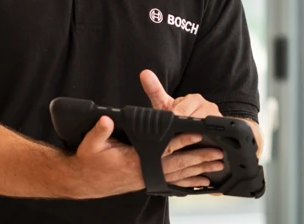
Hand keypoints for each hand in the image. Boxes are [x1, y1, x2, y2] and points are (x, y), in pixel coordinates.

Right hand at [67, 115, 225, 197]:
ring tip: (217, 165)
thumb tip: (106, 120)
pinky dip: (189, 182)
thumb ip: (100, 131)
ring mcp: (149, 178)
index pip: (164, 147)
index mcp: (136, 160)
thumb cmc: (90, 162)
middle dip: (199, 157)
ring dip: (199, 169)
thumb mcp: (90, 144)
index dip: (181, 140)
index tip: (197, 133)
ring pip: (180, 174)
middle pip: (178, 163)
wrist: (86, 181)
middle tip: (218, 153)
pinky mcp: (149, 181)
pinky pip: (173, 183)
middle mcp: (146, 171)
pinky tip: (202, 182)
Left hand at [143, 70, 266, 157]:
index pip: (183, 109)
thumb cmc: (180, 115)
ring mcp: (217, 119)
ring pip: (207, 130)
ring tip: (187, 147)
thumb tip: (144, 73)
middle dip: (184, 130)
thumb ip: (155, 90)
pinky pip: (219, 137)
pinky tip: (203, 151)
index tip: (170, 124)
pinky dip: (211, 145)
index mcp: (194, 99)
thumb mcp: (166, 104)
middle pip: (196, 120)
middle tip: (175, 140)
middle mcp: (208, 106)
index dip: (175, 118)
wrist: (200, 126)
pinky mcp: (224, 131)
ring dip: (197, 139)